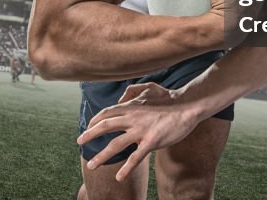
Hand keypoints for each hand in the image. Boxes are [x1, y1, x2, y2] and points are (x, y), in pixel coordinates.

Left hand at [77, 82, 197, 181]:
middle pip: (105, 126)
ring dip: (102, 156)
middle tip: (79, 141)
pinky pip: (135, 157)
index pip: (107, 113)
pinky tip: (118, 177)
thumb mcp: (149, 88)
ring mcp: (141, 130)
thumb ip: (132, 92)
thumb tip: (120, 99)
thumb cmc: (169, 98)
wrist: (188, 107)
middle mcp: (132, 118)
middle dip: (89, 134)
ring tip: (92, 165)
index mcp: (131, 107)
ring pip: (116, 144)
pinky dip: (126, 168)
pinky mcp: (152, 141)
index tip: (87, 129)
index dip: (95, 121)